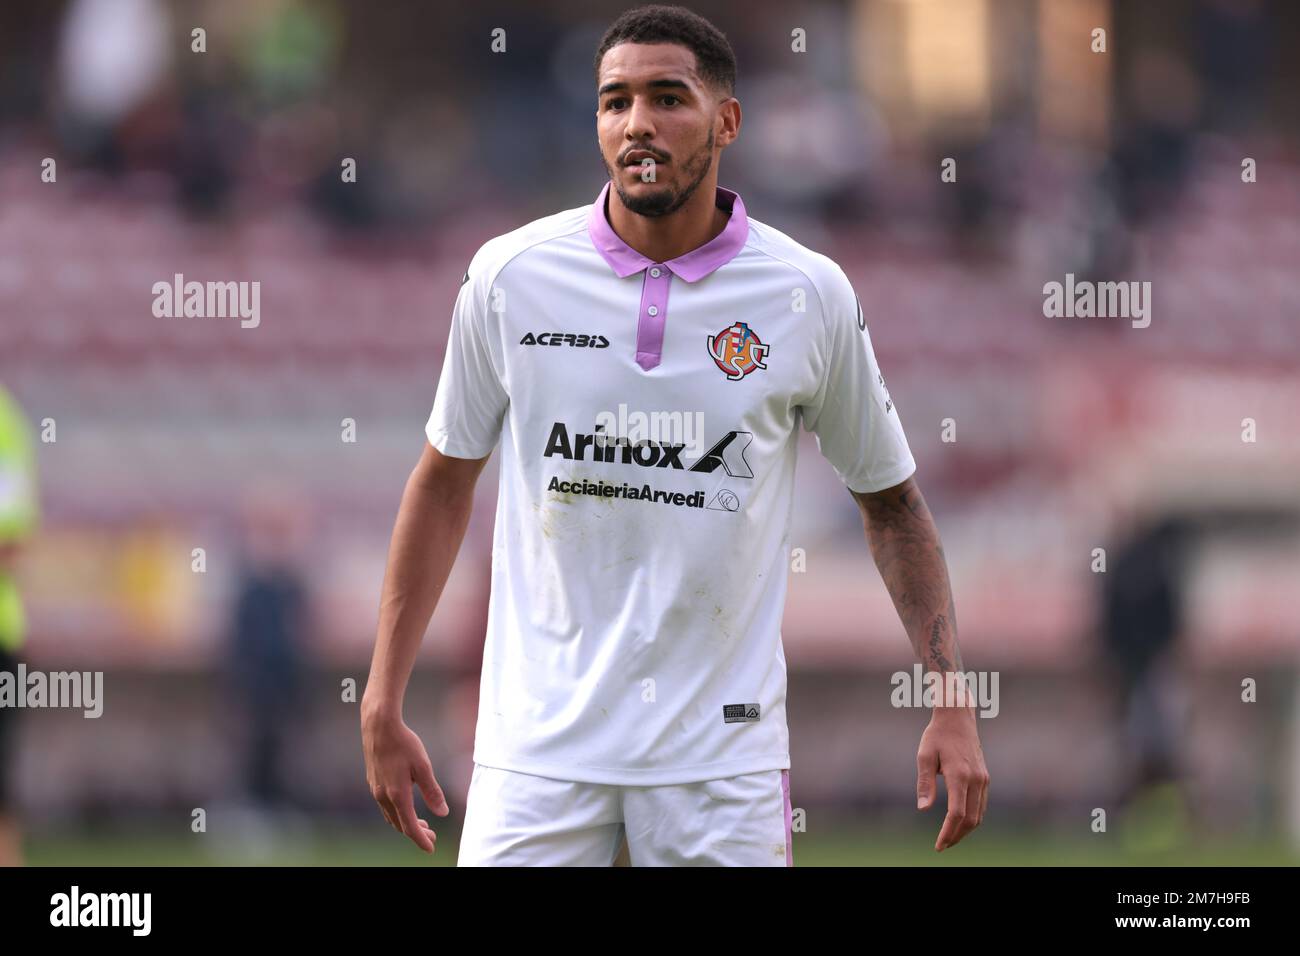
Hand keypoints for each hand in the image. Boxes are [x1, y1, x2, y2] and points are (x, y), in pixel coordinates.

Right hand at [362, 706, 448, 853]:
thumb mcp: (423, 766)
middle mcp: (383, 796)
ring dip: (406, 822)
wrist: (379, 726)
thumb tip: (442, 813)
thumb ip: (432, 791)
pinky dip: (397, 812)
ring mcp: (375, 789)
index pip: (409, 826)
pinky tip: (406, 805)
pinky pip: (385, 806)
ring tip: (422, 823)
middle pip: (399, 824)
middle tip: (432, 835)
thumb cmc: (404, 743)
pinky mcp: (373, 781)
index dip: (421, 840)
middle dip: (416, 833)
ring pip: (391, 816)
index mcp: (397, 794)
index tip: (431, 848)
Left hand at [916, 706, 988, 850]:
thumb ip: (925, 783)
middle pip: (971, 819)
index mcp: (959, 775)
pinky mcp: (985, 777)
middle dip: (957, 836)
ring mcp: (983, 778)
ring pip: (979, 814)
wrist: (957, 717)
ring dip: (966, 830)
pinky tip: (960, 823)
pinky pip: (981, 804)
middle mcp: (975, 779)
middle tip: (943, 846)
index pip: (957, 813)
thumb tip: (923, 809)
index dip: (948, 832)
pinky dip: (973, 818)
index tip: (938, 845)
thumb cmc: (936, 735)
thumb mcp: (924, 755)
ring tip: (950, 838)